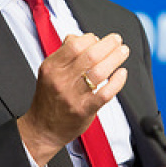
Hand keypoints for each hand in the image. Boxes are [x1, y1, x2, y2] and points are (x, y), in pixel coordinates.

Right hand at [17, 32, 129, 166]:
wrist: (42, 128)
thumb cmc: (49, 98)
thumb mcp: (49, 72)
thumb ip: (64, 53)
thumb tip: (82, 37)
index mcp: (51, 67)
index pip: (74, 45)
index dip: (90, 38)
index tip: (98, 38)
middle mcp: (61, 80)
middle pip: (90, 55)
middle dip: (108, 44)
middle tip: (117, 40)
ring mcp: (73, 96)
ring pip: (99, 72)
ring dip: (115, 58)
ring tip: (123, 52)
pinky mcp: (84, 110)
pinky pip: (105, 93)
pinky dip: (117, 81)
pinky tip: (121, 73)